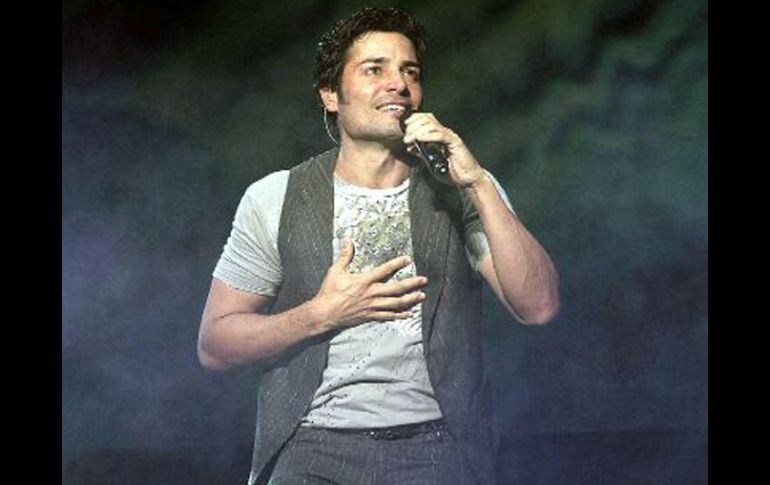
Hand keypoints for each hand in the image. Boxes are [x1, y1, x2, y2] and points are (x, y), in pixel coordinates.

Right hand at [310, 240, 428, 331]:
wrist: (325, 314)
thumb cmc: (329, 293)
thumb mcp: (335, 271)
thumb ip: (345, 256)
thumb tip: (348, 241)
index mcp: (364, 281)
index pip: (385, 270)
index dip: (397, 264)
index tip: (408, 259)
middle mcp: (372, 294)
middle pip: (396, 288)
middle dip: (411, 284)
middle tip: (423, 280)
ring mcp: (372, 306)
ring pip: (396, 303)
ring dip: (410, 299)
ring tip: (421, 296)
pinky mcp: (370, 316)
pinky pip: (389, 316)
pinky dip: (400, 315)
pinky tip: (409, 314)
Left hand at [403, 112, 486, 186]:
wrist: (468, 179)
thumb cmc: (452, 172)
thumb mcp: (432, 162)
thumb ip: (422, 153)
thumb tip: (410, 147)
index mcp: (439, 135)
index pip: (425, 119)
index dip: (413, 121)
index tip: (404, 129)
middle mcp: (445, 133)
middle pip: (426, 118)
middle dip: (413, 125)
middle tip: (406, 137)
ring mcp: (450, 137)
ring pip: (431, 124)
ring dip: (417, 131)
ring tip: (409, 140)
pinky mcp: (455, 143)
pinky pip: (440, 135)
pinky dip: (427, 136)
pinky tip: (419, 139)